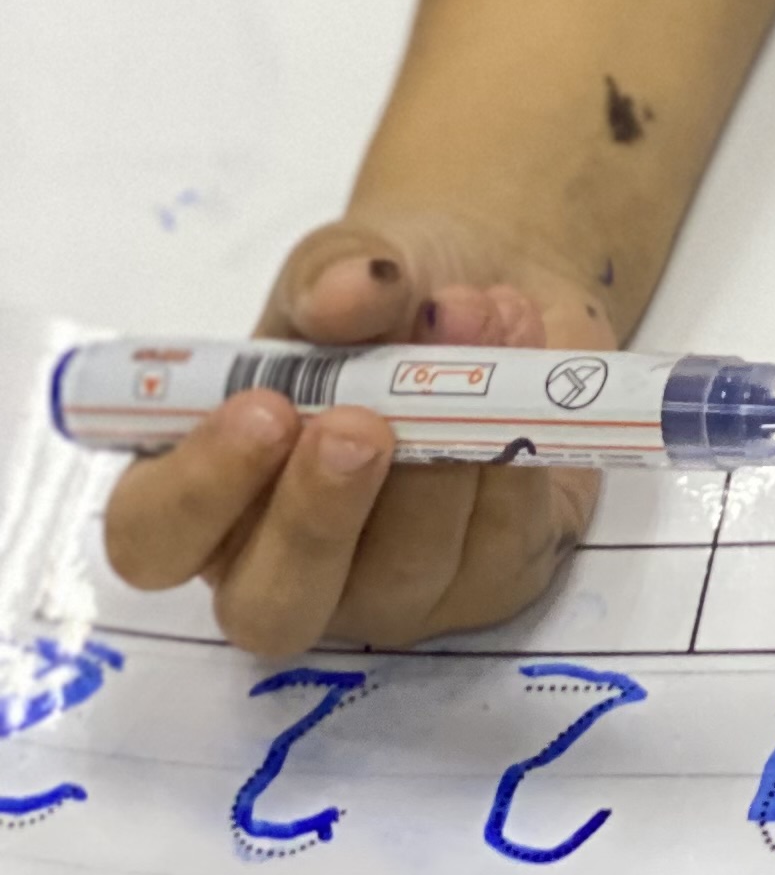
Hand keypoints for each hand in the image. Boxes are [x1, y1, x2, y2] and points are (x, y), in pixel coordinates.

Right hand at [101, 222, 610, 659]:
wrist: (496, 300)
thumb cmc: (381, 302)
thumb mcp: (341, 268)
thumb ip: (331, 278)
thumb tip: (351, 290)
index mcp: (207, 497)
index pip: (154, 540)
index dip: (197, 491)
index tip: (261, 410)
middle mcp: (284, 566)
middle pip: (270, 607)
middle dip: (316, 518)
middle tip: (359, 426)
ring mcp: (389, 591)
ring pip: (402, 574)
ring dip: (441, 453)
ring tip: (469, 321)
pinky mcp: (490, 581)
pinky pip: (500, 544)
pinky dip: (513, 450)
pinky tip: (520, 354)